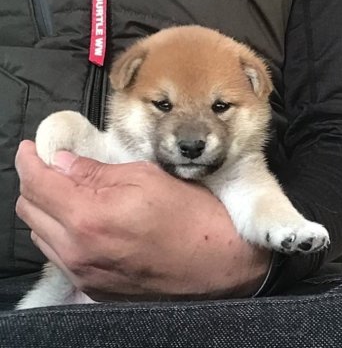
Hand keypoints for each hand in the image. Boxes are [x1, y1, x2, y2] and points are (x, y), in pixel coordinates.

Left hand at [15, 140, 270, 300]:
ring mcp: (85, 274)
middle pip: (31, 210)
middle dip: (36, 182)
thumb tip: (65, 162)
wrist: (219, 263)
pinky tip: (83, 220)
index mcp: (90, 217)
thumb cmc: (192, 214)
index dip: (30, 159)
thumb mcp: (147, 178)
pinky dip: (61, 232)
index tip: (33, 147)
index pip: (37, 183)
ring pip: (41, 234)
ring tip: (69, 191)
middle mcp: (79, 251)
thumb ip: (98, 172)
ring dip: (47, 208)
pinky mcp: (96, 287)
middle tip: (54, 166)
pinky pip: (61, 255)